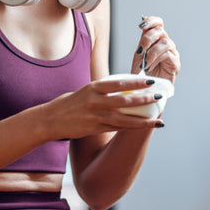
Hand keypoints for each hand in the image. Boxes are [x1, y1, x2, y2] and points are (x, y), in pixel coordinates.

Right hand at [44, 76, 164, 140]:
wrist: (49, 120)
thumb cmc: (68, 104)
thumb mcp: (84, 91)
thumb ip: (101, 90)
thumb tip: (121, 87)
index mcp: (93, 87)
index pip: (119, 83)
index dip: (136, 82)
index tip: (150, 80)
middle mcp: (95, 101)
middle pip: (125, 100)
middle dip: (144, 99)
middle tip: (159, 97)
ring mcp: (95, 116)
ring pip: (124, 118)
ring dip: (143, 119)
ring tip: (158, 119)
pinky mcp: (94, 129)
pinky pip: (117, 128)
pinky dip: (132, 128)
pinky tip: (143, 127)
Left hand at [131, 16, 179, 82]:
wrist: (146, 88)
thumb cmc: (143, 72)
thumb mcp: (139, 53)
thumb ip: (142, 38)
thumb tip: (143, 18)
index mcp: (156, 39)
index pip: (158, 23)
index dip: (152, 21)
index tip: (141, 25)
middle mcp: (166, 43)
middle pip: (160, 31)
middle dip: (148, 39)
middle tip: (140, 51)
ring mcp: (172, 52)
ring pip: (165, 43)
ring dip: (152, 52)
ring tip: (144, 63)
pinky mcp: (176, 63)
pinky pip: (167, 55)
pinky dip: (156, 60)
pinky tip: (149, 67)